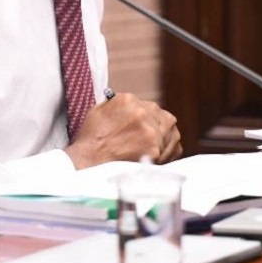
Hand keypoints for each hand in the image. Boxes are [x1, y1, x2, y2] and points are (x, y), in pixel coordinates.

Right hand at [65, 93, 181, 169]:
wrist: (87, 162)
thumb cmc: (91, 140)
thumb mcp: (100, 111)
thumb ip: (119, 105)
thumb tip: (132, 106)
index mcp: (128, 100)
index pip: (149, 106)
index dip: (149, 119)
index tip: (146, 127)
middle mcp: (142, 113)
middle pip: (164, 117)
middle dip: (160, 128)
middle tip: (152, 140)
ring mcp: (151, 132)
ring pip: (171, 133)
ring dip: (166, 141)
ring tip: (154, 150)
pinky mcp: (155, 150)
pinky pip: (173, 150)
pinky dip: (169, 154)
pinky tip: (159, 157)